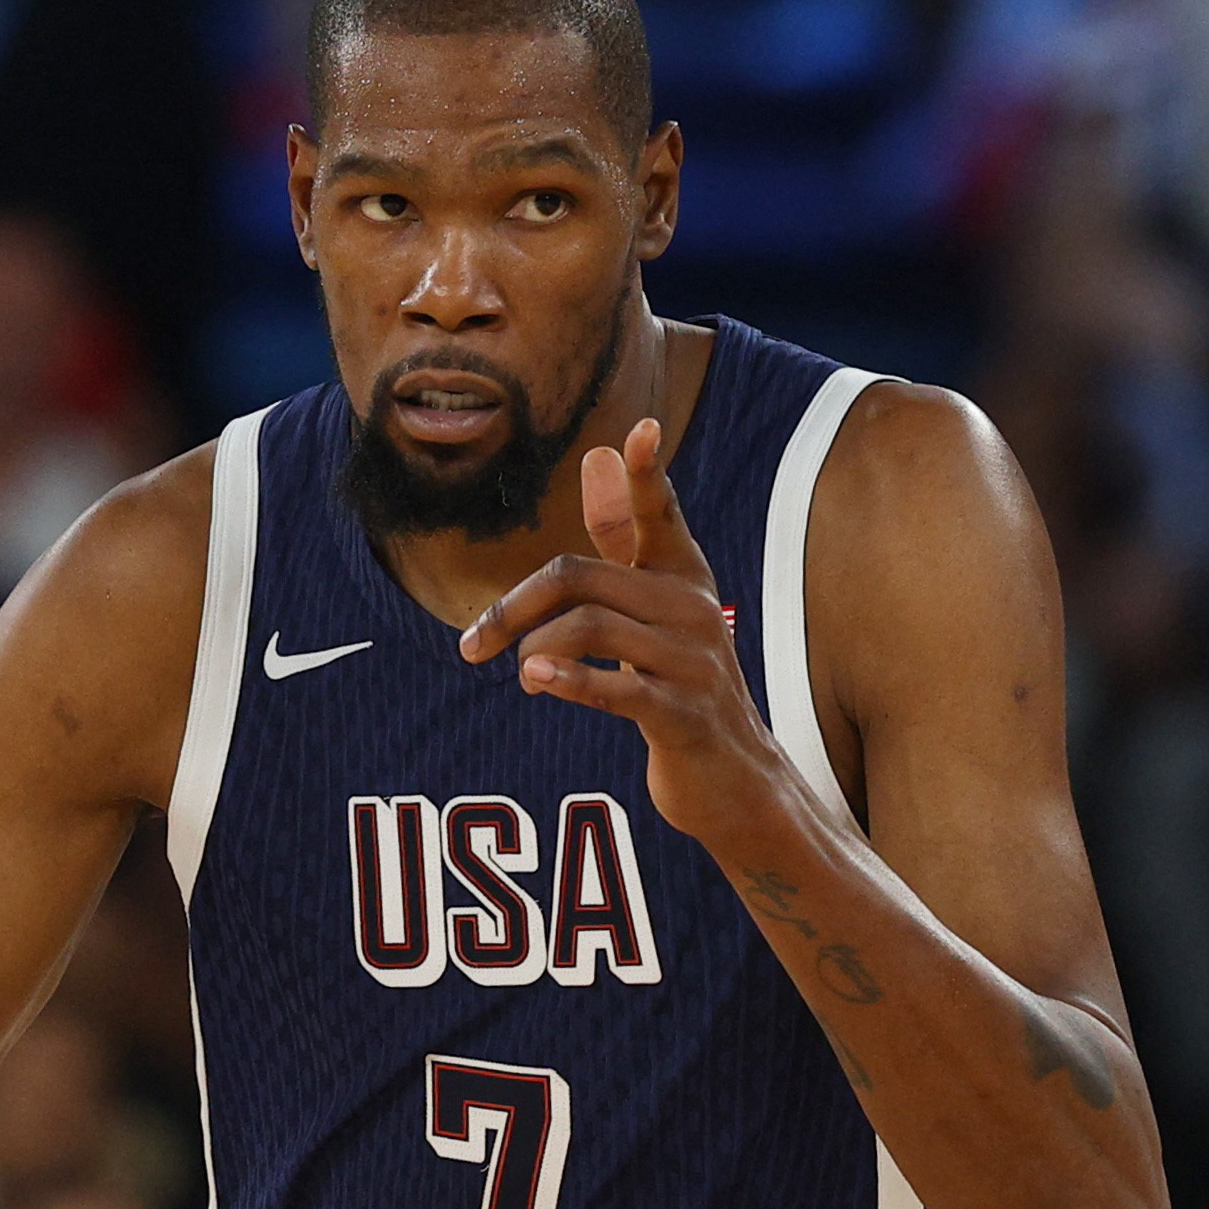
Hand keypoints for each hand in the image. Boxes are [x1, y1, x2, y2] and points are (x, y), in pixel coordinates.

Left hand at [458, 418, 793, 846]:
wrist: (734, 778)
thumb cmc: (678, 683)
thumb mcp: (657, 607)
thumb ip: (625, 538)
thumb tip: (599, 454)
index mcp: (683, 577)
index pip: (660, 514)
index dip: (648, 475)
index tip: (643, 430)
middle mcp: (691, 609)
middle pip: (580, 577)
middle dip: (514, 607)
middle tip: (473, 644)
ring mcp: (692, 662)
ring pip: (588, 627)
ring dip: (533, 651)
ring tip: (521, 676)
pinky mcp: (683, 715)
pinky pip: (616, 688)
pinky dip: (569, 682)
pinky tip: (535, 682)